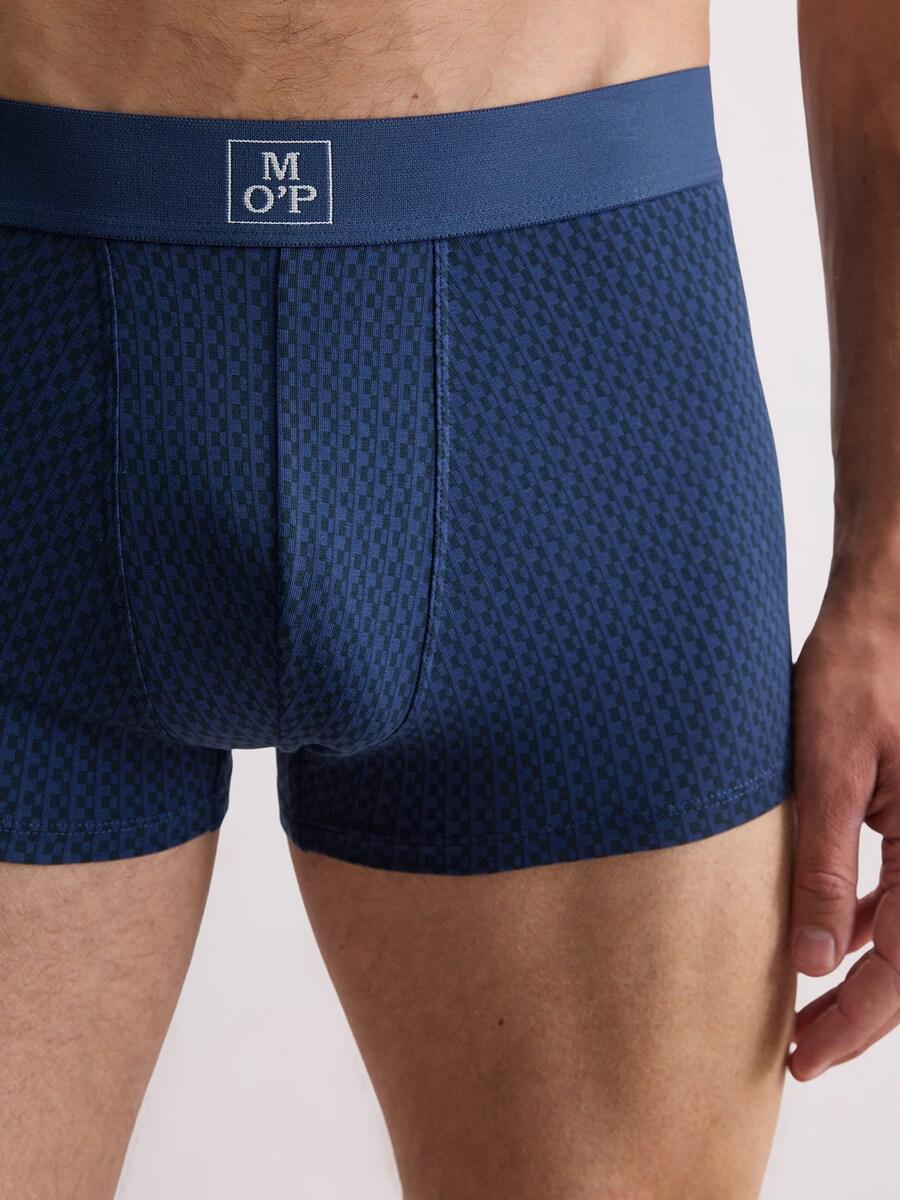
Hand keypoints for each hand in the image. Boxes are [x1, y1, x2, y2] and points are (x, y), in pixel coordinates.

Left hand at [789, 579, 899, 1080]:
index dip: (854, 1022)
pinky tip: (825, 938)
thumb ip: (822, 862)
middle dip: (859, 1014)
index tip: (803, 1058)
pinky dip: (865, 925)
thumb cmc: (859, 672)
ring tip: (804, 1011)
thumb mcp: (827, 766)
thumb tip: (811, 958)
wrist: (888, 613)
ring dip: (862, 975)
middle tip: (799, 1053)